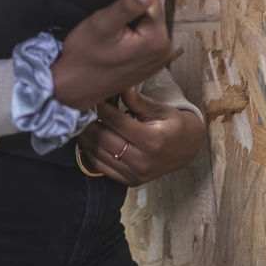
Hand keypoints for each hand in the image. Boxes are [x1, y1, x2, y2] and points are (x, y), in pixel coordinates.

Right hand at [50, 0, 173, 112]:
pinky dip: (130, 37)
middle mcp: (164, 51)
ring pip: (146, 24)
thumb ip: (128, 5)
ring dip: (129, 25)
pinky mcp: (150, 64)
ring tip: (111, 39)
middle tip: (110, 30)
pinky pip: (143, 38)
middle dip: (131, 14)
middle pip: (151, 12)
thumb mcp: (103, 24)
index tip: (114, 18)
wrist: (74, 86)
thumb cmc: (85, 57)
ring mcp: (159, 60)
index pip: (152, 0)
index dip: (129, 2)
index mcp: (158, 40)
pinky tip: (115, 46)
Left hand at [75, 84, 205, 184]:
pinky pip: (101, 167)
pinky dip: (90, 152)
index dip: (101, 108)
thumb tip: (121, 84)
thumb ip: (137, 100)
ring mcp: (136, 174)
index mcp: (153, 141)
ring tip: (79, 122)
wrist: (186, 150)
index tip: (91, 98)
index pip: (117, 122)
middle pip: (104, 139)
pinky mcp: (129, 181)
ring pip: (99, 154)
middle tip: (79, 108)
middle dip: (88, 122)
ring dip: (85, 137)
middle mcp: (143, 161)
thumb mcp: (159, 109)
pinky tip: (86, 138)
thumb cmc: (172, 124)